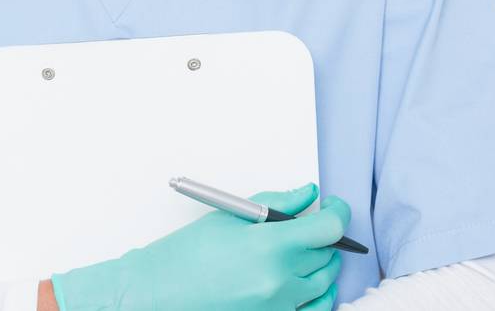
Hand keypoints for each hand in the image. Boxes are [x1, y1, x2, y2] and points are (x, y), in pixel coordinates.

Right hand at [50, 182, 350, 310]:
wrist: (156, 294)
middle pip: (328, 254)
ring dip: (320, 262)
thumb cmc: (185, 254)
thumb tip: (308, 195)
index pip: (329, 228)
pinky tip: (307, 281)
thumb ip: (276, 204)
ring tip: (298, 251)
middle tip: (307, 225)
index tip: (333, 206)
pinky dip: (318, 294)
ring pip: (324, 281)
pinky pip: (316, 309)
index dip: (338, 213)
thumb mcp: (230, 217)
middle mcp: (280, 281)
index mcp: (269, 247)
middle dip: (324, 235)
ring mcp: (279, 307)